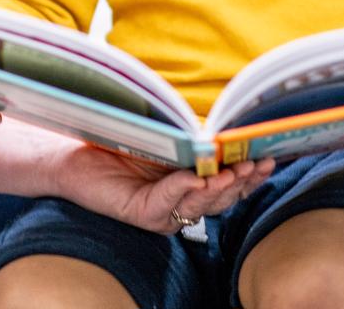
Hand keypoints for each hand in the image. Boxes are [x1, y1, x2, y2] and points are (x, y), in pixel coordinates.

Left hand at [53, 144, 273, 232]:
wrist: (72, 152)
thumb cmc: (119, 139)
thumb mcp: (163, 136)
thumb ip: (191, 138)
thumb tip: (222, 130)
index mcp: (191, 184)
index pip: (229, 184)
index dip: (250, 174)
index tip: (270, 156)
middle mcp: (181, 203)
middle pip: (221, 197)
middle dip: (242, 180)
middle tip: (258, 162)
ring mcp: (163, 212)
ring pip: (199, 203)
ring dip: (218, 186)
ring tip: (232, 170)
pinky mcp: (142, 213)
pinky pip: (167, 202)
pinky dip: (182, 188)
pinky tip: (195, 176)